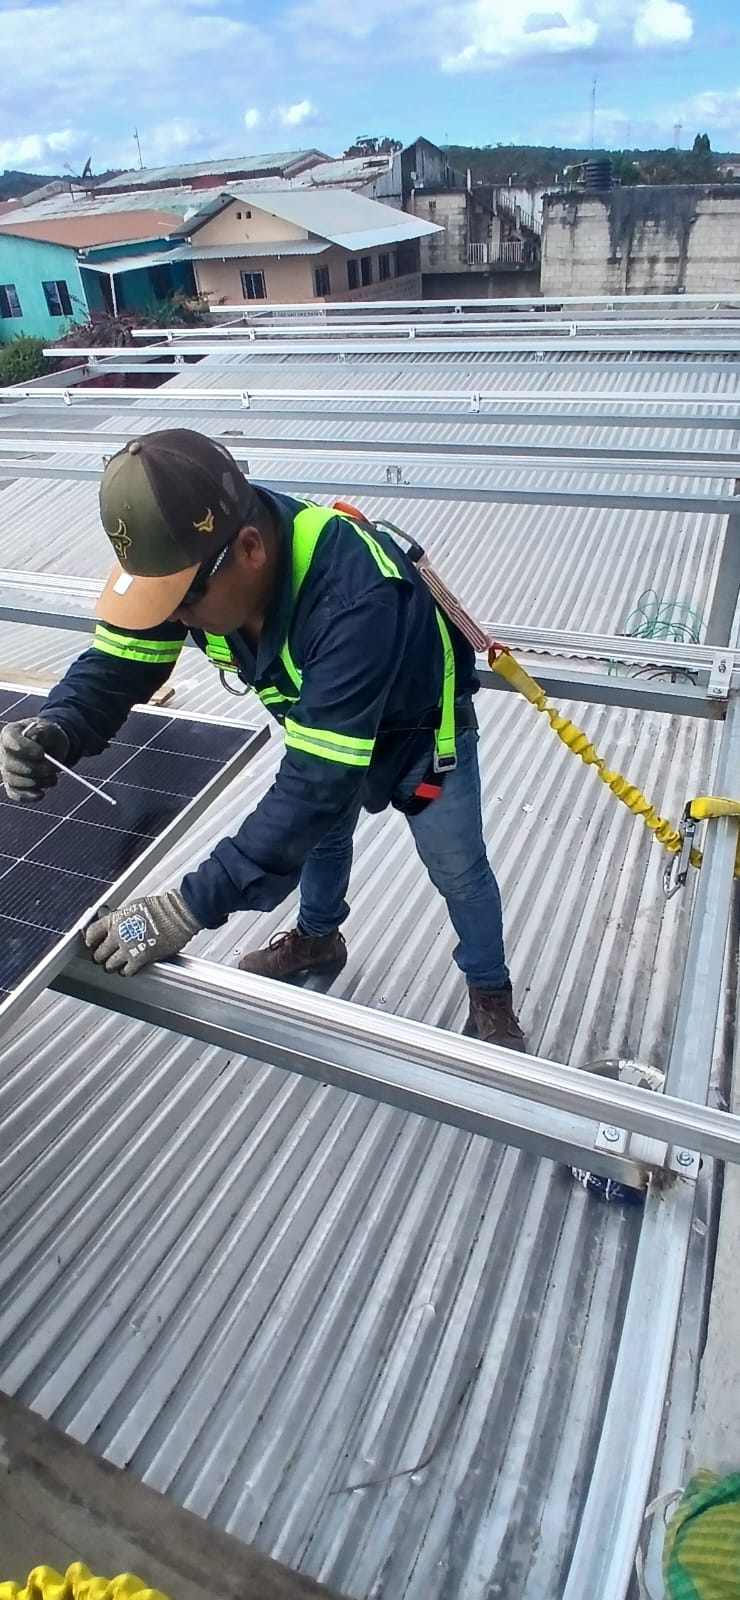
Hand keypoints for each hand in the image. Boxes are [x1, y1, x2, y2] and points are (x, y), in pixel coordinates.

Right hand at [0, 719, 69, 802]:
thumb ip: (42, 732)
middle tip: (54, 768)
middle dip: (35, 769)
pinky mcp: (13, 785)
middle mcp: (4, 752)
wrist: (51, 748)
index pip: (11, 741)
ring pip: (14, 780)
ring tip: (53, 777)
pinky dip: (28, 796)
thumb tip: (34, 738)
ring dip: (37, 782)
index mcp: (10, 733)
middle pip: (11, 764)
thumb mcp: (50, 730)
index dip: (24, 748)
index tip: (41, 753)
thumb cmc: (48, 737)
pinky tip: (41, 794)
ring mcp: (6, 770)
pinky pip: (15, 794)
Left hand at [84, 889, 200, 975]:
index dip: (90, 940)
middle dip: (101, 956)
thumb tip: (111, 918)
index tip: (92, 944)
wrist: (177, 914)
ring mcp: (128, 948)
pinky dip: (127, 971)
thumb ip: (119, 917)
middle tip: (105, 957)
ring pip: (110, 965)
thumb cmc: (160, 908)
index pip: (91, 933)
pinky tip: (130, 968)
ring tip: (117, 964)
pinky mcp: (140, 958)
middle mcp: (118, 934)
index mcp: (114, 920)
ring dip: (113, 966)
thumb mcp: (133, 907)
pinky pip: (126, 971)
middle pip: (98, 953)